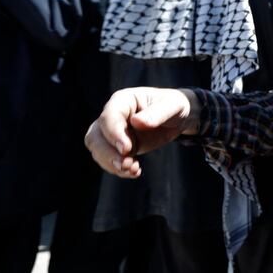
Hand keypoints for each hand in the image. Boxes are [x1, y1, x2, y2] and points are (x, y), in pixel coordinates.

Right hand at [84, 87, 199, 177]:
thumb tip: (137, 122)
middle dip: (108, 153)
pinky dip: (118, 169)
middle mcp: (113, 116)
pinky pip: (108, 160)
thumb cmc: (174, 106)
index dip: (114, 134)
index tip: (126, 149)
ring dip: (111, 164)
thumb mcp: (172, 106)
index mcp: (123, 100)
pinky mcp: (117, 147)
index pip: (109, 117)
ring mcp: (113, 132)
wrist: (177, 118)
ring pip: (98, 150)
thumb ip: (157, 113)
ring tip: (133, 169)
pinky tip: (135, 171)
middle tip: (126, 164)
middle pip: (95, 136)